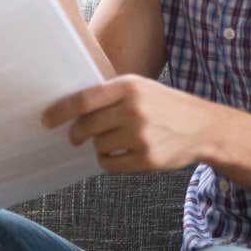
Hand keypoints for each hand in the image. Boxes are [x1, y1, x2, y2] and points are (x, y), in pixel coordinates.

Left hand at [42, 74, 213, 171]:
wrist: (204, 128)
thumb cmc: (164, 105)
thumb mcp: (141, 88)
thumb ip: (110, 95)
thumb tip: (69, 108)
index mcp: (129, 87)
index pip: (84, 100)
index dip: (60, 111)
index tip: (46, 120)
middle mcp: (134, 110)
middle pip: (86, 126)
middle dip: (76, 133)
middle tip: (75, 136)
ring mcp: (141, 136)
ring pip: (98, 146)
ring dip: (98, 146)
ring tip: (114, 140)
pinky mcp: (147, 159)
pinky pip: (110, 164)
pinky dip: (108, 161)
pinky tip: (120, 153)